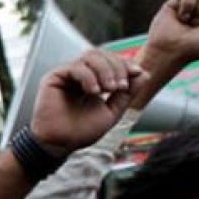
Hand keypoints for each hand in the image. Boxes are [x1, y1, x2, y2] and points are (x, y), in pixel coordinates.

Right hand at [30, 49, 147, 153]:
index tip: (137, 73)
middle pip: (101, 54)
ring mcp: (66, 74)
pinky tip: (94, 92)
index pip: (110, 60)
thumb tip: (144, 74)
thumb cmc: (81, 131)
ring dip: (105, 70)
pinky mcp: (54, 77)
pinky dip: (89, 77)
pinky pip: (76, 67)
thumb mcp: (112, 111)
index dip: (125, 63)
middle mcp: (78, 74)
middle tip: (120, 86)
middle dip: (116, 67)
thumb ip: (127, 94)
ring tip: (109, 89)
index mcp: (91, 80)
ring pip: (90, 56)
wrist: (60, 144)